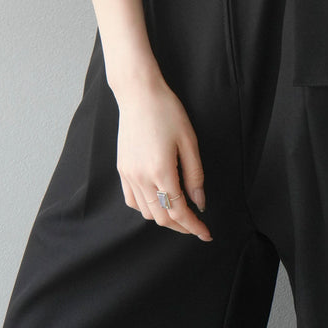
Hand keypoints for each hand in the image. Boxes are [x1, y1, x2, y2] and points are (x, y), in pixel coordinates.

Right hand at [114, 74, 211, 241]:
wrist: (138, 94)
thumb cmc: (167, 111)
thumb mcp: (189, 141)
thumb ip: (195, 175)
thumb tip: (199, 202)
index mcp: (161, 171)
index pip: (179, 211)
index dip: (194, 226)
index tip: (206, 234)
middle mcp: (142, 178)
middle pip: (162, 217)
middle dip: (181, 226)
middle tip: (197, 226)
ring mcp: (129, 175)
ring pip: (146, 212)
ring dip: (164, 217)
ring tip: (180, 212)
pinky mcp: (122, 169)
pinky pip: (132, 200)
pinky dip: (146, 207)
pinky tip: (158, 201)